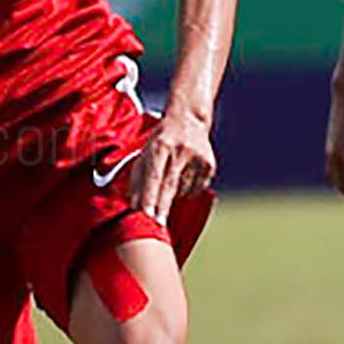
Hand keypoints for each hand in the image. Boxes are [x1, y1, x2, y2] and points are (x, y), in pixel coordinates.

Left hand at [131, 104, 216, 223]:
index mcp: (161, 145)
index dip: (149, 196)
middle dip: (162, 206)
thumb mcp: (145, 152)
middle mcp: (180, 150)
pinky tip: (183, 177)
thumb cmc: (161, 140)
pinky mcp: (209, 165)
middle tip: (157, 224)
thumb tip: (134, 204)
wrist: (189, 119)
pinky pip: (196, 189)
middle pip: (170, 185)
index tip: (145, 214)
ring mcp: (198, 157)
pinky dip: (186, 191)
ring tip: (170, 181)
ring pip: (183, 190)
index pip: (154, 176)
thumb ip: (138, 178)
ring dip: (173, 196)